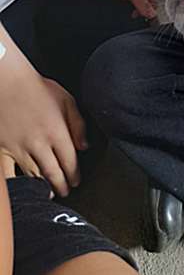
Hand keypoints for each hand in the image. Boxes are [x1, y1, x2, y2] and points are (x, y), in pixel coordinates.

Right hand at [0, 69, 85, 196]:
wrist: (7, 83)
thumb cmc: (37, 88)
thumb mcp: (66, 100)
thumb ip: (78, 124)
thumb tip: (85, 146)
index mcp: (57, 132)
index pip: (70, 161)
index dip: (74, 174)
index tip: (76, 181)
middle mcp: (39, 144)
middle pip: (54, 172)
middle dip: (62, 185)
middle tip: (66, 191)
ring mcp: (19, 149)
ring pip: (34, 175)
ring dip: (43, 186)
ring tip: (49, 192)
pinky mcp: (3, 150)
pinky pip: (9, 174)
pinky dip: (17, 183)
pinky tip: (23, 188)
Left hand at [84, 0, 156, 18]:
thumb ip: (142, 4)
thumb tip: (151, 14)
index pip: (154, 2)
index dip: (152, 12)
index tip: (148, 21)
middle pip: (146, 4)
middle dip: (143, 12)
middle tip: (137, 18)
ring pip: (136, 5)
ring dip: (134, 11)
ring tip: (130, 15)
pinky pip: (127, 5)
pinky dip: (127, 9)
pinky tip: (123, 11)